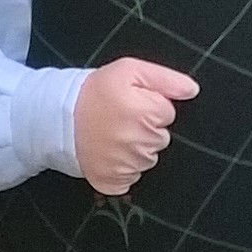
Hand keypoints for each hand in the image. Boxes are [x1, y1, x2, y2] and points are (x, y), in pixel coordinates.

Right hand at [74, 58, 199, 195]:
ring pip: (148, 158)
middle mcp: (138, 142)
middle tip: (121, 119)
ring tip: (113, 135)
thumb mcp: (129, 70)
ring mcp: (126, 164)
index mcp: (145, 112)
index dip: (151, 106)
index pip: (168, 113)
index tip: (131, 103)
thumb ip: (166, 79)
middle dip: (146, 128)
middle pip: (161, 138)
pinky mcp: (114, 181)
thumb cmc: (95, 91)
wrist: (58, 117)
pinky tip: (110, 153)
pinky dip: (124, 167)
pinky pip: (133, 176)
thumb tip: (192, 90)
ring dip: (136, 148)